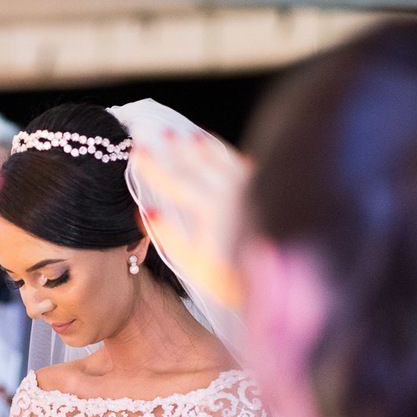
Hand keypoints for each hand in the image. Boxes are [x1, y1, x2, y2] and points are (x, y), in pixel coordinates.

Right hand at [132, 134, 250, 307]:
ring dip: (206, 148)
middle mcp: (232, 194)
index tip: (137, 151)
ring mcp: (250, 191)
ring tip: (191, 134)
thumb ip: (169, 238)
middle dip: (178, 149)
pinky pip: (244, 168)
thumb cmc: (231, 279)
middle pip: (199, 166)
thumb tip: (146, 212)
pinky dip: (233, 158)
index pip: (176, 183)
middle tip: (160, 133)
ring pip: (224, 161)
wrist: (279, 284)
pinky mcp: (265, 194)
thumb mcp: (193, 266)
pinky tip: (231, 155)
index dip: (154, 167)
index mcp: (211, 210)